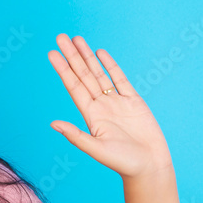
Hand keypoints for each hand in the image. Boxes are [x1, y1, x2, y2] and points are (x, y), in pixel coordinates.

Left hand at [47, 34, 172, 177]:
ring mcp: (117, 102)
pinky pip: (120, 79)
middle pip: (83, 75)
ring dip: (87, 57)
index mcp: (91, 116)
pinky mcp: (134, 101)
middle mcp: (101, 106)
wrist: (149, 166)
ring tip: (77, 39)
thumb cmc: (123, 162)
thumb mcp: (96, 149)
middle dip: (72, 56)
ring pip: (99, 74)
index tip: (52, 53)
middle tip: (60, 36)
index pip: (73, 87)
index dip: (63, 69)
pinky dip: (110, 65)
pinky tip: (100, 53)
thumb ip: (76, 135)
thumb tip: (53, 124)